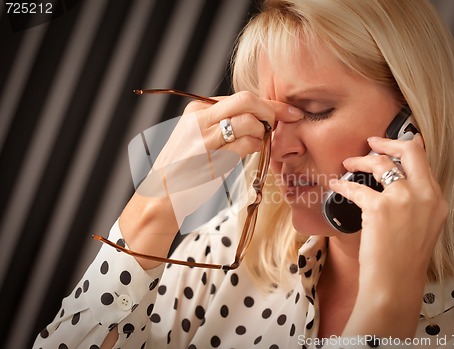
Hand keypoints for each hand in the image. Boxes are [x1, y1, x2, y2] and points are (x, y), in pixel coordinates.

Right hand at [146, 91, 302, 219]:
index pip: (241, 97)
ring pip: (249, 122)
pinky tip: (252, 152)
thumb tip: (261, 116)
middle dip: (271, 111)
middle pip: (247, 100)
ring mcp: (203, 136)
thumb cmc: (186, 168)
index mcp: (197, 109)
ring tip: (258, 144)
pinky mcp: (210, 156)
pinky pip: (245, 144)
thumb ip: (225, 123)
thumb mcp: (201, 137)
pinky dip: (256, 147)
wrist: (162, 195)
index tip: (291, 112)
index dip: (270, 103)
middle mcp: (199, 117)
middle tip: (282, 124)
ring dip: (262, 133)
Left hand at [332, 134, 447, 337]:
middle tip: (371, 142)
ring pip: (380, 164)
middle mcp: (424, 194)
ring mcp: (402, 199)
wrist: (395, 283)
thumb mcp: (422, 226)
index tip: (394, 142)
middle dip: (387, 143)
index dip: (407, 147)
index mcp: (436, 199)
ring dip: (360, 161)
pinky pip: (356, 187)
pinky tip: (335, 185)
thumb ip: (416, 202)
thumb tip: (400, 182)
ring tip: (347, 164)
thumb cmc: (404, 259)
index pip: (424, 161)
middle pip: (408, 152)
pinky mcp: (379, 208)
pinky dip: (342, 185)